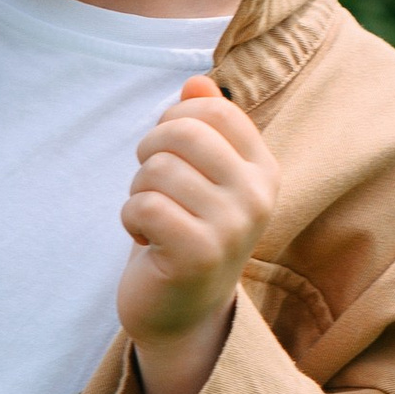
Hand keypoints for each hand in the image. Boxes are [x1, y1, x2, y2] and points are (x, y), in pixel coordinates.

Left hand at [118, 74, 278, 393]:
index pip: (211, 109)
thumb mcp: (197, 176)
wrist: (180, 311)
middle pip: (180, 132)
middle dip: (148, 153)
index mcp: (264, 168)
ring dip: (138, 193)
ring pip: (156, 170)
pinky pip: (144, 207)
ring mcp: (233, 227)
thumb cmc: (185, 232)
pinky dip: (131, 221)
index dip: (172, 122)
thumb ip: (200, 128)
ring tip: (154, 220)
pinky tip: (146, 241)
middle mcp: (257, 196)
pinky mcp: (200, 255)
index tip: (169, 155)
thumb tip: (196, 83)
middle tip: (151, 186)